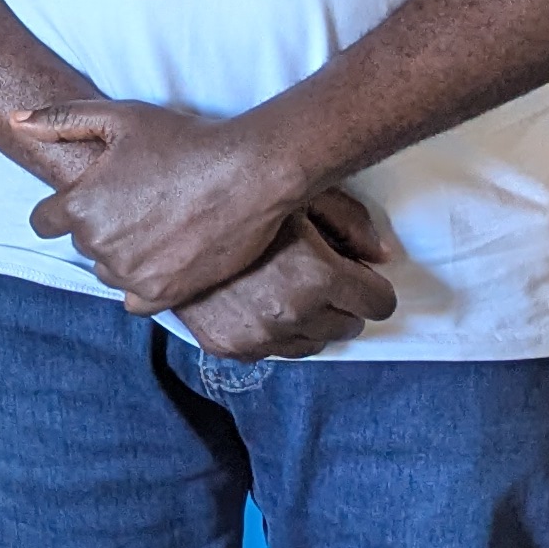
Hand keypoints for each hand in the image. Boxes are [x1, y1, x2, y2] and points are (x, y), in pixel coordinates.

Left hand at [18, 99, 314, 310]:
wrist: (252, 173)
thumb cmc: (186, 140)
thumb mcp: (120, 117)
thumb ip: (61, 120)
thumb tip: (17, 122)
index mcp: (80, 206)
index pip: (44, 222)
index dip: (63, 209)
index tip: (92, 199)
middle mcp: (99, 245)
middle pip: (83, 243)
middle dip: (102, 225)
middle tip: (141, 202)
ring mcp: (130, 274)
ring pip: (108, 271)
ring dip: (123, 255)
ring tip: (160, 225)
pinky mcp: (163, 294)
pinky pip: (133, 301)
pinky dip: (144, 283)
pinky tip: (165, 257)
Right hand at [177, 193, 400, 359]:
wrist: (165, 218)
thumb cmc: (242, 199)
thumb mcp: (304, 195)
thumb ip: (351, 222)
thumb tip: (382, 255)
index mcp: (318, 275)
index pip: (379, 303)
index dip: (369, 285)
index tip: (353, 273)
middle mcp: (293, 312)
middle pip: (349, 326)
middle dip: (341, 302)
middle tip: (317, 276)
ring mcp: (259, 335)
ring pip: (314, 344)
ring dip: (310, 322)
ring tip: (286, 289)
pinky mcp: (229, 346)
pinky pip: (274, 353)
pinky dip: (273, 333)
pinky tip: (258, 304)